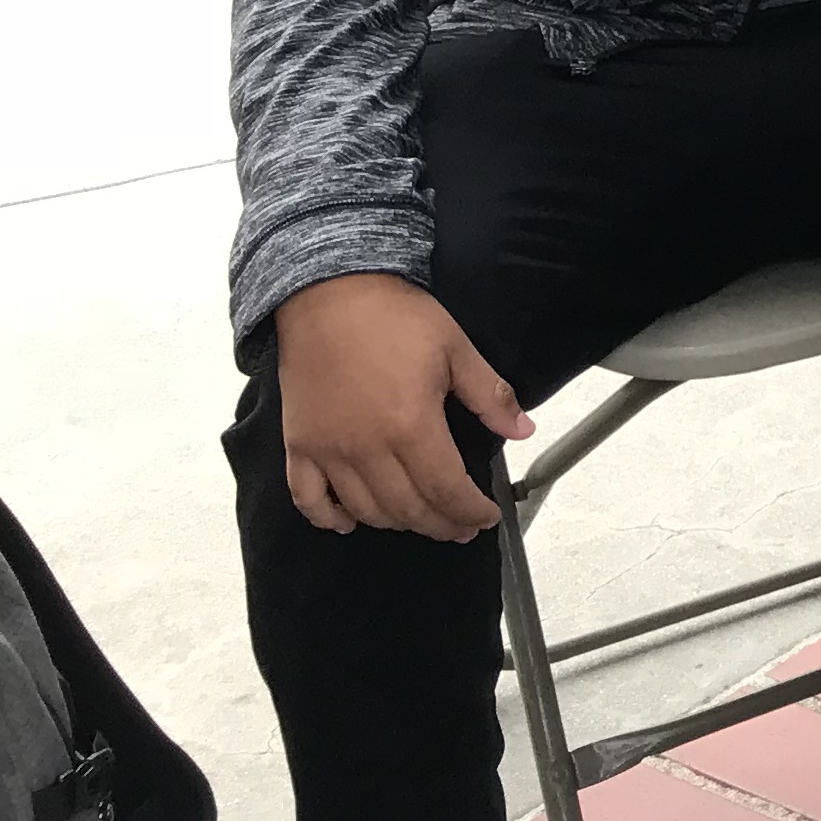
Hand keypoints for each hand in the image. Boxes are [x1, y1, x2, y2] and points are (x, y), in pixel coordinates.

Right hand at [275, 272, 534, 540]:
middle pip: (408, 509)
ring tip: (421, 519)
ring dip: (396, 523)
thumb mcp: (456, 348)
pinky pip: (308, 499)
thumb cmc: (394, 317)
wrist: (328, 294)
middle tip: (460, 526)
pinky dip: (329, 519)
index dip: (470, 511)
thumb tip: (521, 429)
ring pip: (365, 510)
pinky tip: (350, 522)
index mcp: (411, 426)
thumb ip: (489, 395)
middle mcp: (367, 449)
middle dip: (440, 524)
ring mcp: (328, 451)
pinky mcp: (299, 446)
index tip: (485, 517)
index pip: (447, 490)